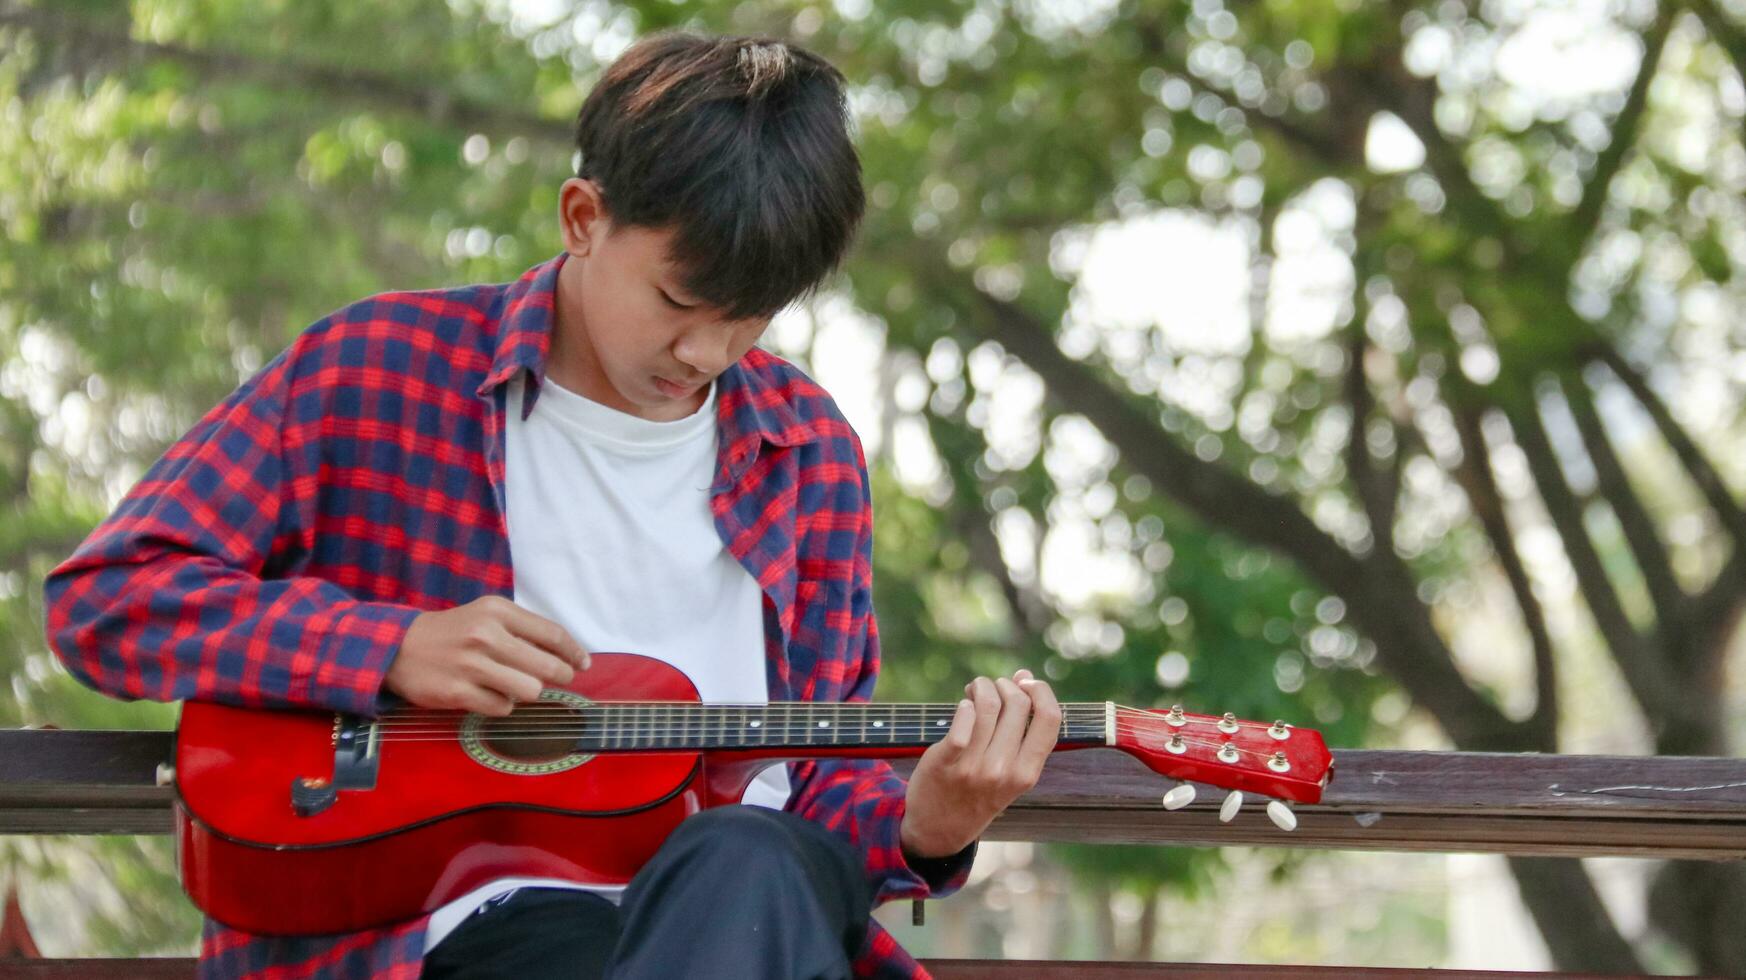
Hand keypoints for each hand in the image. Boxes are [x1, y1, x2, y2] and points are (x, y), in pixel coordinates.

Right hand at [385, 595, 589, 716]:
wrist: (398, 647)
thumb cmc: (454, 631)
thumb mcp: (487, 615)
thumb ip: (523, 630)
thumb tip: (566, 654)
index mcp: (497, 611)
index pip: (552, 634)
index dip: (574, 652)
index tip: (583, 663)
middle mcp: (486, 635)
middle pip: (547, 667)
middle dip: (561, 676)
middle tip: (560, 679)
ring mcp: (471, 665)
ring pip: (529, 691)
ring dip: (529, 693)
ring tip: (517, 686)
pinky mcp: (457, 693)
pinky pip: (502, 708)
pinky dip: (503, 705)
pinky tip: (491, 695)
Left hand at [899, 668, 1060, 859]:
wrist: (938, 828)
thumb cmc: (979, 790)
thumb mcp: (1011, 771)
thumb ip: (1022, 728)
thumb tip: (1025, 675)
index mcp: (1027, 774)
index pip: (1050, 720)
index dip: (1041, 691)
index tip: (1026, 682)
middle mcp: (1003, 771)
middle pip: (1018, 705)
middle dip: (1006, 685)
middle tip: (994, 687)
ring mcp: (973, 767)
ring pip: (989, 705)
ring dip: (983, 687)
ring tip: (976, 689)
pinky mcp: (944, 761)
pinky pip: (962, 719)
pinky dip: (965, 704)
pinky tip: (964, 707)